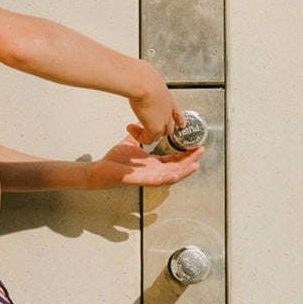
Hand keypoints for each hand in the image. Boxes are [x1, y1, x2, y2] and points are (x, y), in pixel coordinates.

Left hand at [85, 126, 205, 188]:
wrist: (101, 170)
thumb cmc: (115, 161)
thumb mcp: (131, 144)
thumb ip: (139, 134)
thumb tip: (142, 122)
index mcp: (153, 164)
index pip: (173, 160)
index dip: (185, 154)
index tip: (194, 146)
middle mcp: (154, 172)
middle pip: (177, 167)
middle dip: (190, 160)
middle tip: (201, 151)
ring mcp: (149, 178)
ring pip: (171, 176)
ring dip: (184, 171)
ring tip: (195, 164)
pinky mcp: (141, 181)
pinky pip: (156, 181)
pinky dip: (166, 178)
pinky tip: (175, 174)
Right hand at [129, 65, 184, 146]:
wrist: (143, 82)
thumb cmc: (142, 77)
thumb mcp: (147, 79)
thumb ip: (144, 81)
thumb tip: (135, 75)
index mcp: (167, 98)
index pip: (176, 112)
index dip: (179, 119)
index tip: (181, 124)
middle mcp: (167, 110)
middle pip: (169, 127)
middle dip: (160, 130)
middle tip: (148, 130)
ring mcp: (163, 120)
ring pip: (160, 135)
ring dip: (148, 135)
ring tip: (137, 130)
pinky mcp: (155, 128)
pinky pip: (148, 140)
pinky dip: (139, 137)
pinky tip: (131, 129)